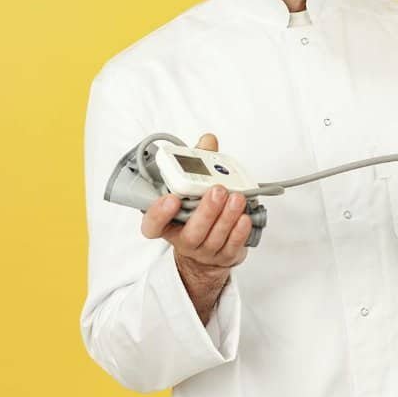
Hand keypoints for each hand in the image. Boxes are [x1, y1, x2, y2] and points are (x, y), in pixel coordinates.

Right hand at [139, 133, 252, 321]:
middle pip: (190, 232)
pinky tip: (245, 216)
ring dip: (227, 217)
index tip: (171, 198)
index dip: (158, 213)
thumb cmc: (198, 209)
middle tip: (217, 190)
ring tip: (237, 197)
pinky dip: (239, 231)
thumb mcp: (194, 184)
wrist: (212, 243)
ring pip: (214, 238)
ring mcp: (204, 251)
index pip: (152, 224)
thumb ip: (199, 162)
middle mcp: (183, 239)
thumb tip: (208, 140)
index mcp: (167, 222)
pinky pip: (232, 246)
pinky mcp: (225, 256)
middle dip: (205, 211)